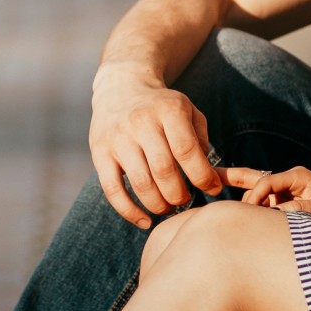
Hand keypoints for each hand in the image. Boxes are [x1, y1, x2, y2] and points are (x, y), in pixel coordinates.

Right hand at [88, 74, 219, 228]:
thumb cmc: (163, 108)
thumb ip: (201, 141)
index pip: (187, 150)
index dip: (202, 176)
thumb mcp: (188, 111)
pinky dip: (129, 211)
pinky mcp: (99, 152)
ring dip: (159, 204)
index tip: (211, 189)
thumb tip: (209, 180)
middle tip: (185, 199)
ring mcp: (117, 137)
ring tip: (167, 206)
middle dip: (179, 194)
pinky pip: (112, 190)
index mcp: (168, 109)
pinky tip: (144, 221)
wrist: (121, 89)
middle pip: (164, 171)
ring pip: (141, 183)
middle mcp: (140, 121)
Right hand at [219, 164, 310, 218]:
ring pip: (256, 192)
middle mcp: (290, 182)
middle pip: (253, 178)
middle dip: (230, 177)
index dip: (253, 197)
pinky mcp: (289, 206)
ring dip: (238, 194)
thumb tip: (270, 212)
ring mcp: (288, 194)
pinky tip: (233, 212)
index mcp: (297, 176)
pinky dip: (249, 207)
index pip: (264, 181)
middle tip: (208, 176)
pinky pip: (265, 206)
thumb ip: (296, 209)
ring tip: (212, 187)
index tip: (246, 212)